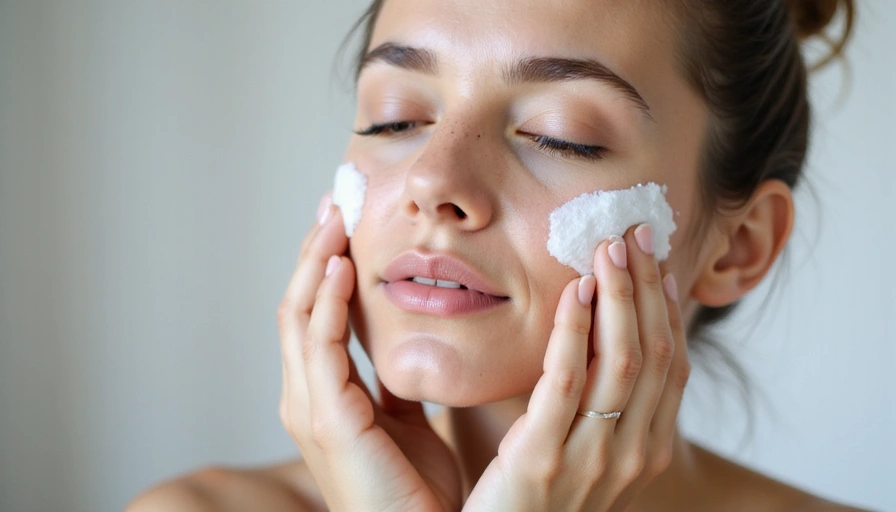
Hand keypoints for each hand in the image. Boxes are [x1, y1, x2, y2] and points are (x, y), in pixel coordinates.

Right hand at [277, 194, 461, 511]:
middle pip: (299, 306)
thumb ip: (393, 386)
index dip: (325, 268)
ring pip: (300, 317)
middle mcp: (305, 396)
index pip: (316, 316)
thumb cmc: (412, 490)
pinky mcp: (327, 419)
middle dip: (315, 252)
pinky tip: (344, 268)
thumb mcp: (403, 423)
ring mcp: (308, 407)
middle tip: (335, 203)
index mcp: (323, 395)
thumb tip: (405, 350)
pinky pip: (320, 348)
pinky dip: (328, 304)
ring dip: (316, 264)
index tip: (345, 224)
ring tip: (336, 218)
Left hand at [464, 224, 690, 511]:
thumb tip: (598, 341)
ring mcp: (592, 460)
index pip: (672, 366)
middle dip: (648, 288)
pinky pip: (567, 381)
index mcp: (645, 450)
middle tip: (635, 235)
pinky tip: (573, 290)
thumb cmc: (533, 501)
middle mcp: (631, 455)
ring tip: (609, 249)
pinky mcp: (541, 459)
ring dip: (621, 296)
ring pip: (625, 361)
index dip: (666, 308)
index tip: (656, 262)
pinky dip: (575, 328)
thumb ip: (596, 405)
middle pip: (657, 354)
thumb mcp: (582, 452)